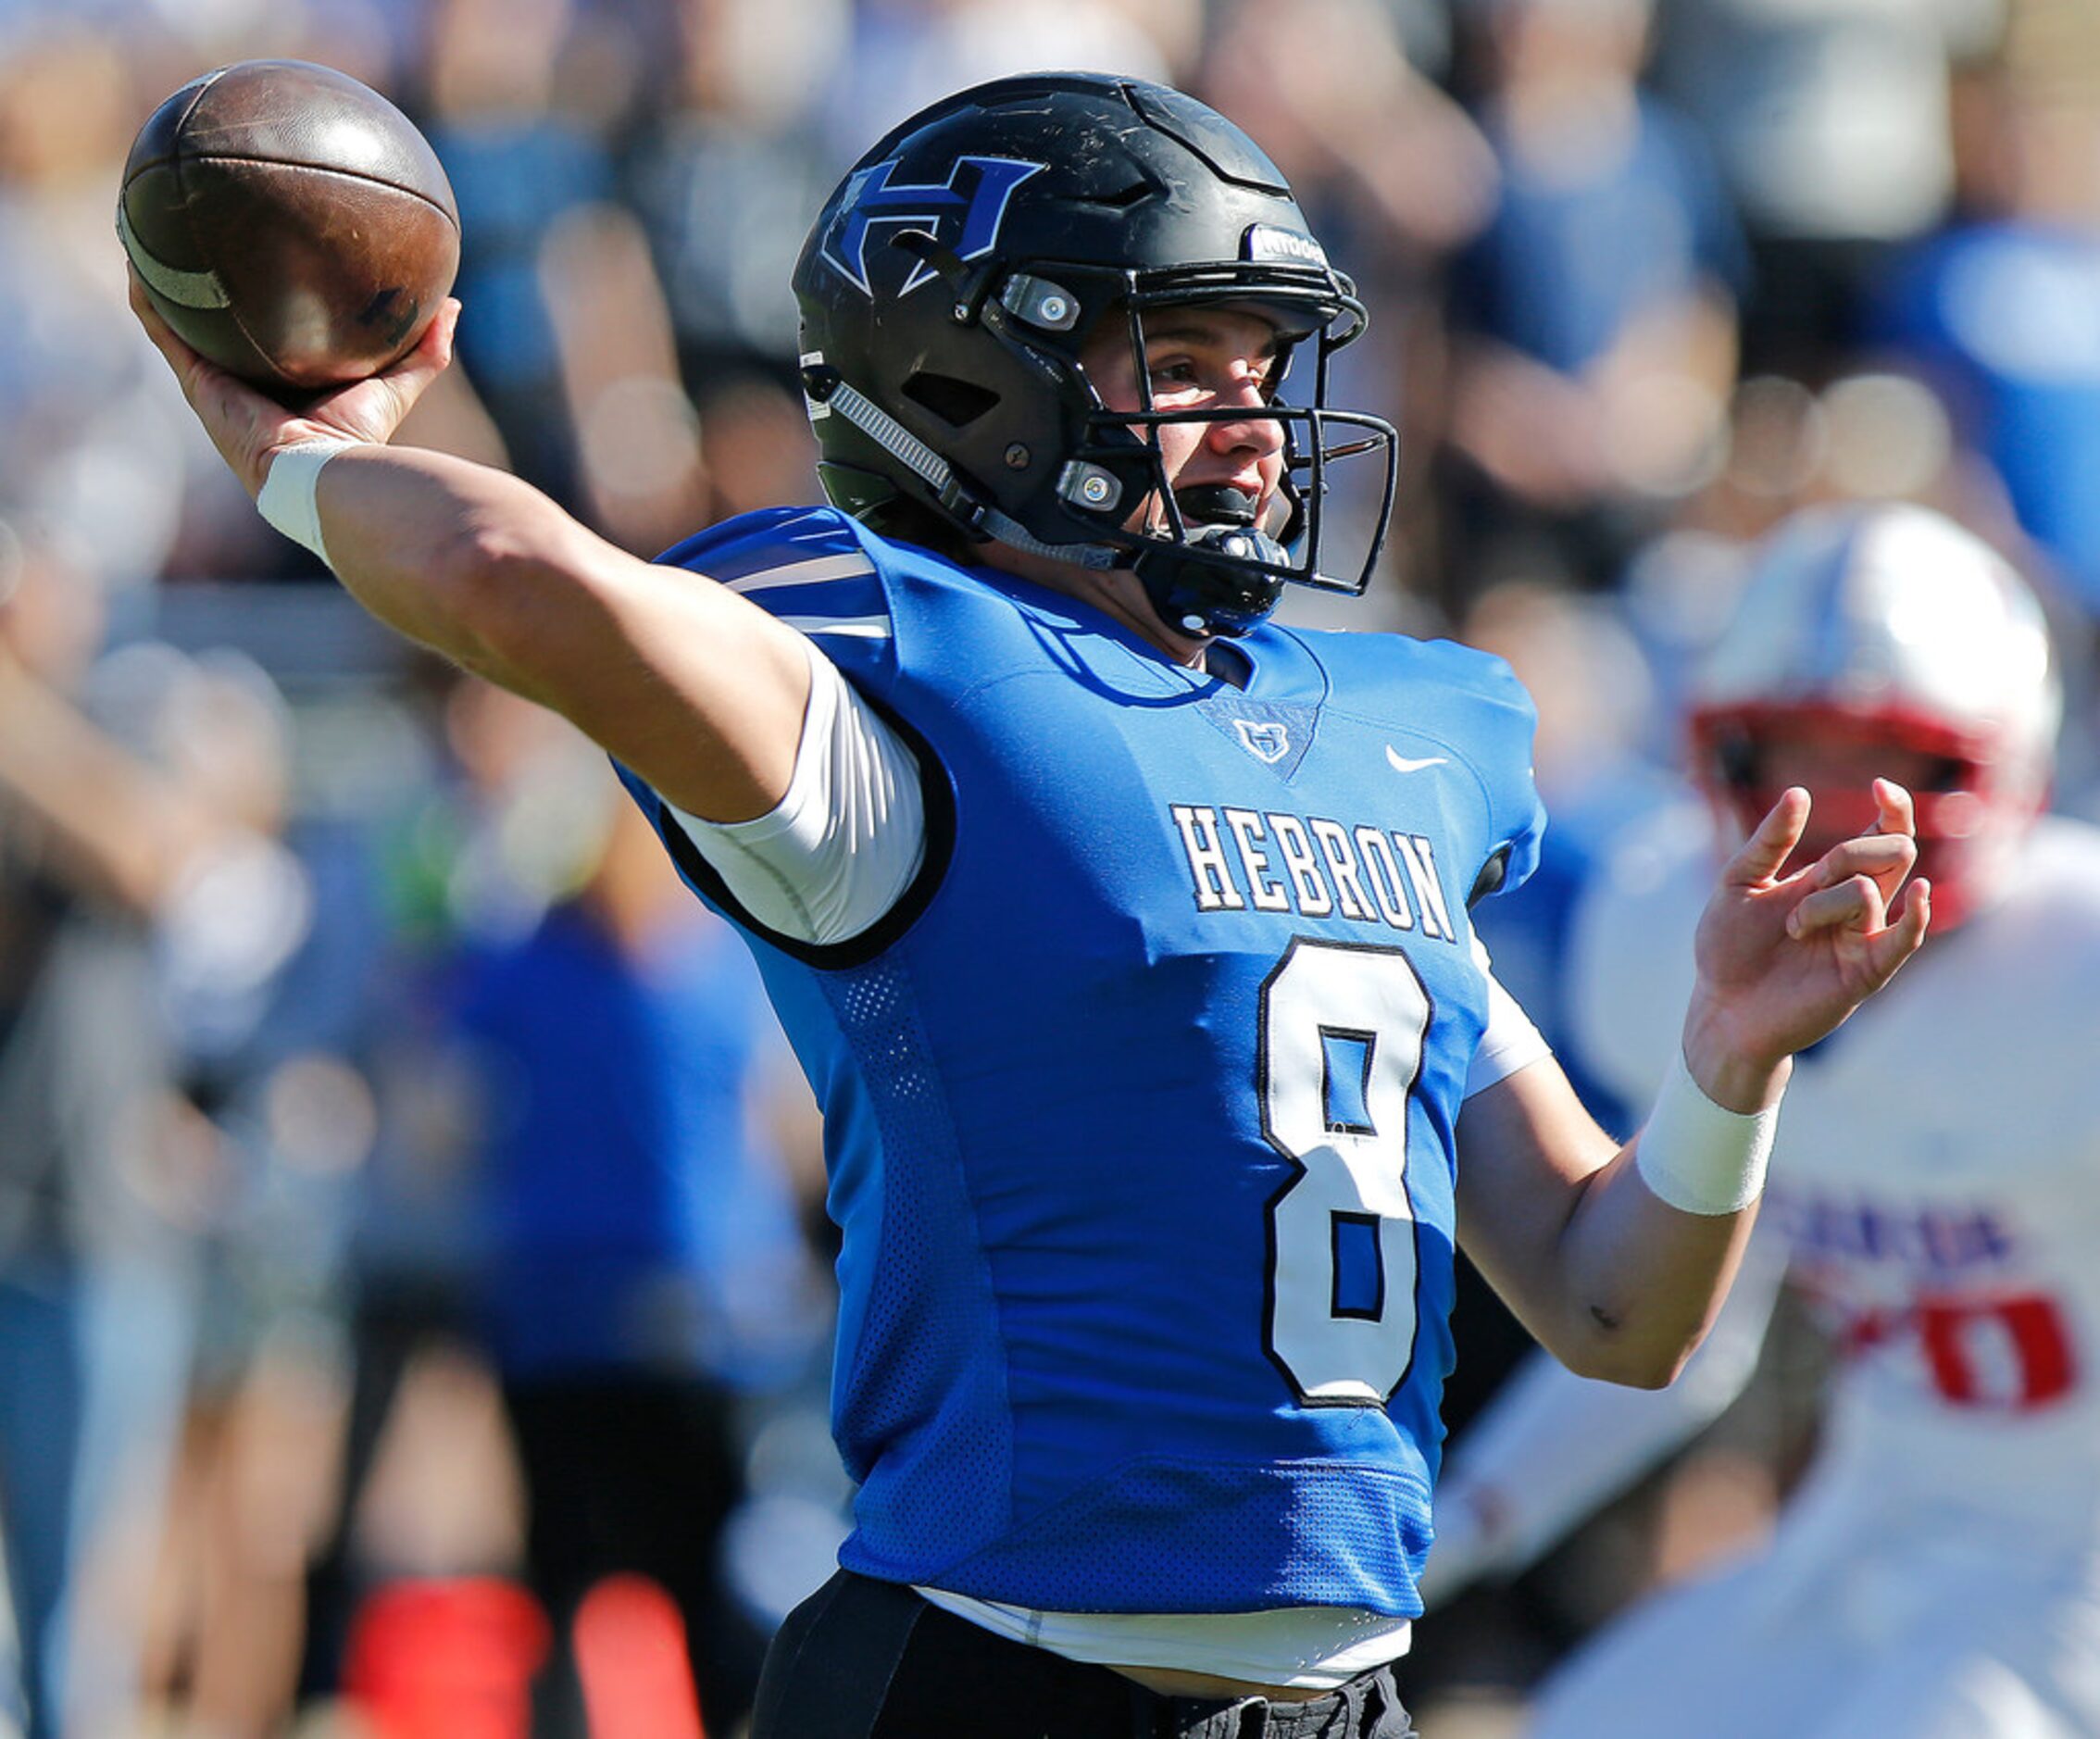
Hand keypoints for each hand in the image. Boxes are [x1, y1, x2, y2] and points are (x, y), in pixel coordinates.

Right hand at [128, 268, 458, 498]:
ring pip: (182, 329)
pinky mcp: (198, 385)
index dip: (264, 317)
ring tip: (153, 245)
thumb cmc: (359, 440)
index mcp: (286, 389)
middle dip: (209, 300)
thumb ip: (424, 350)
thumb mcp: (397, 386)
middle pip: (221, 335)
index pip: (270, 346)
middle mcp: (246, 387)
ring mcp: (216, 387)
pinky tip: (138, 265)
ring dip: (166, 290)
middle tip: (201, 252)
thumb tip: (452, 305)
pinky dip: (148, 301)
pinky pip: (164, 334)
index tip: (263, 278)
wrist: (318, 472)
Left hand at [1683, 781, 1930, 1108]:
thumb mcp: (1738, 883)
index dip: (1893, 808)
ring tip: (1792, 929)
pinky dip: (1917, 918)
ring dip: (1824, 903)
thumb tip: (1799, 792)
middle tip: (1811, 878)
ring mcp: (1864, 937)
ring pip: (1872, 892)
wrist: (1722, 1009)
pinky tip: (1920, 896)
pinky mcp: (1866, 972)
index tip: (1880, 786)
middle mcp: (1856, 904)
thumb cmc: (1727, 948)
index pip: (1881, 834)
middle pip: (1893, 853)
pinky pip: (1904, 940)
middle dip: (1851, 853)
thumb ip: (1768, 841)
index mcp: (1829, 878)